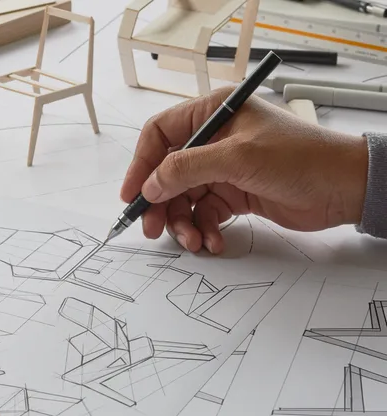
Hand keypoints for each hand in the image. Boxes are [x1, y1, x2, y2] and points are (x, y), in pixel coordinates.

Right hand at [121, 88, 368, 253]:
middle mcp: (215, 139)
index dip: (142, 164)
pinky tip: (213, 241)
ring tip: (192, 241)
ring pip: (184, 197)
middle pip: (168, 172)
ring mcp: (224, 168)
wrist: (345, 188)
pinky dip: (204, 229)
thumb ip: (187, 168)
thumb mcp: (238, 158)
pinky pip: (204, 213)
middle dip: (160, 203)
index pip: (161, 133)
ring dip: (183, 222)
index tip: (132, 194)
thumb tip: (149, 185)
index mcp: (215, 112)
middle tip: (154, 228)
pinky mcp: (234, 193)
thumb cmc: (302, 158)